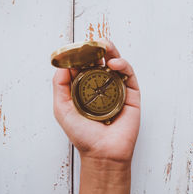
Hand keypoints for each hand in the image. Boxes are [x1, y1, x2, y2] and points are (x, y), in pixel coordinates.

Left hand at [53, 40, 139, 193]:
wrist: (103, 152)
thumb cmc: (83, 135)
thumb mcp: (63, 109)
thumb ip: (60, 86)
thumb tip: (62, 65)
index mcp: (87, 88)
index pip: (85, 65)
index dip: (82, 53)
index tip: (77, 46)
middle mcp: (103, 86)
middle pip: (102, 60)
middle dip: (98, 48)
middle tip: (94, 41)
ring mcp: (118, 89)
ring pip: (117, 63)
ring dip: (111, 51)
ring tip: (104, 44)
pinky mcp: (132, 94)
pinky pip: (129, 75)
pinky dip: (123, 65)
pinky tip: (114, 63)